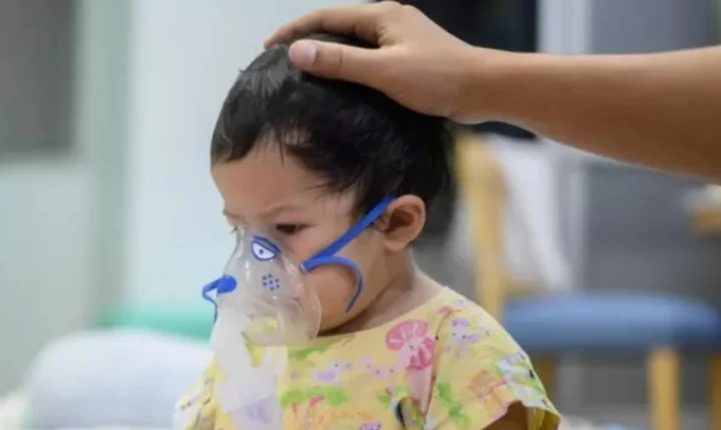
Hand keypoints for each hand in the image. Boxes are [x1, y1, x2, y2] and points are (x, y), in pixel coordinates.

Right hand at [265, 2, 492, 121]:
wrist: (485, 89)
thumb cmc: (436, 78)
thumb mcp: (383, 71)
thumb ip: (339, 62)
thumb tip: (295, 52)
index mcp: (381, 15)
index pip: (326, 17)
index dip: (295, 31)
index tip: (268, 47)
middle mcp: (389, 20)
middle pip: (338, 27)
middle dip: (309, 41)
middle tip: (282, 62)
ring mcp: (401, 39)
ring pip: (354, 43)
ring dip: (328, 55)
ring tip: (305, 76)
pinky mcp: (410, 58)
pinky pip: (369, 57)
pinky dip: (349, 67)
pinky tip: (342, 87)